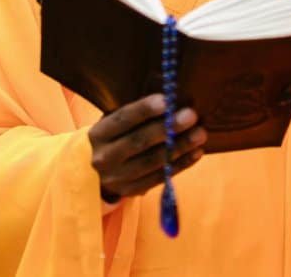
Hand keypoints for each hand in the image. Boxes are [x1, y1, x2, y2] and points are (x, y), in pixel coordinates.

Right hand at [87, 93, 206, 199]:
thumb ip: (133, 116)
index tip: (166, 100)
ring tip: (200, 134)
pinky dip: (181, 164)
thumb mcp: (110, 125)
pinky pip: (160, 178)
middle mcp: (104, 157)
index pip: (121, 120)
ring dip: (179, 147)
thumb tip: (169, 99)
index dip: (143, 110)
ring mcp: (117, 178)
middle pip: (139, 142)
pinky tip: (196, 152)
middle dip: (167, 128)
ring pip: (152, 162)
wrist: (90, 174)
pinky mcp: (131, 191)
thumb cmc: (110, 139)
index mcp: (97, 135)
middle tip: (191, 116)